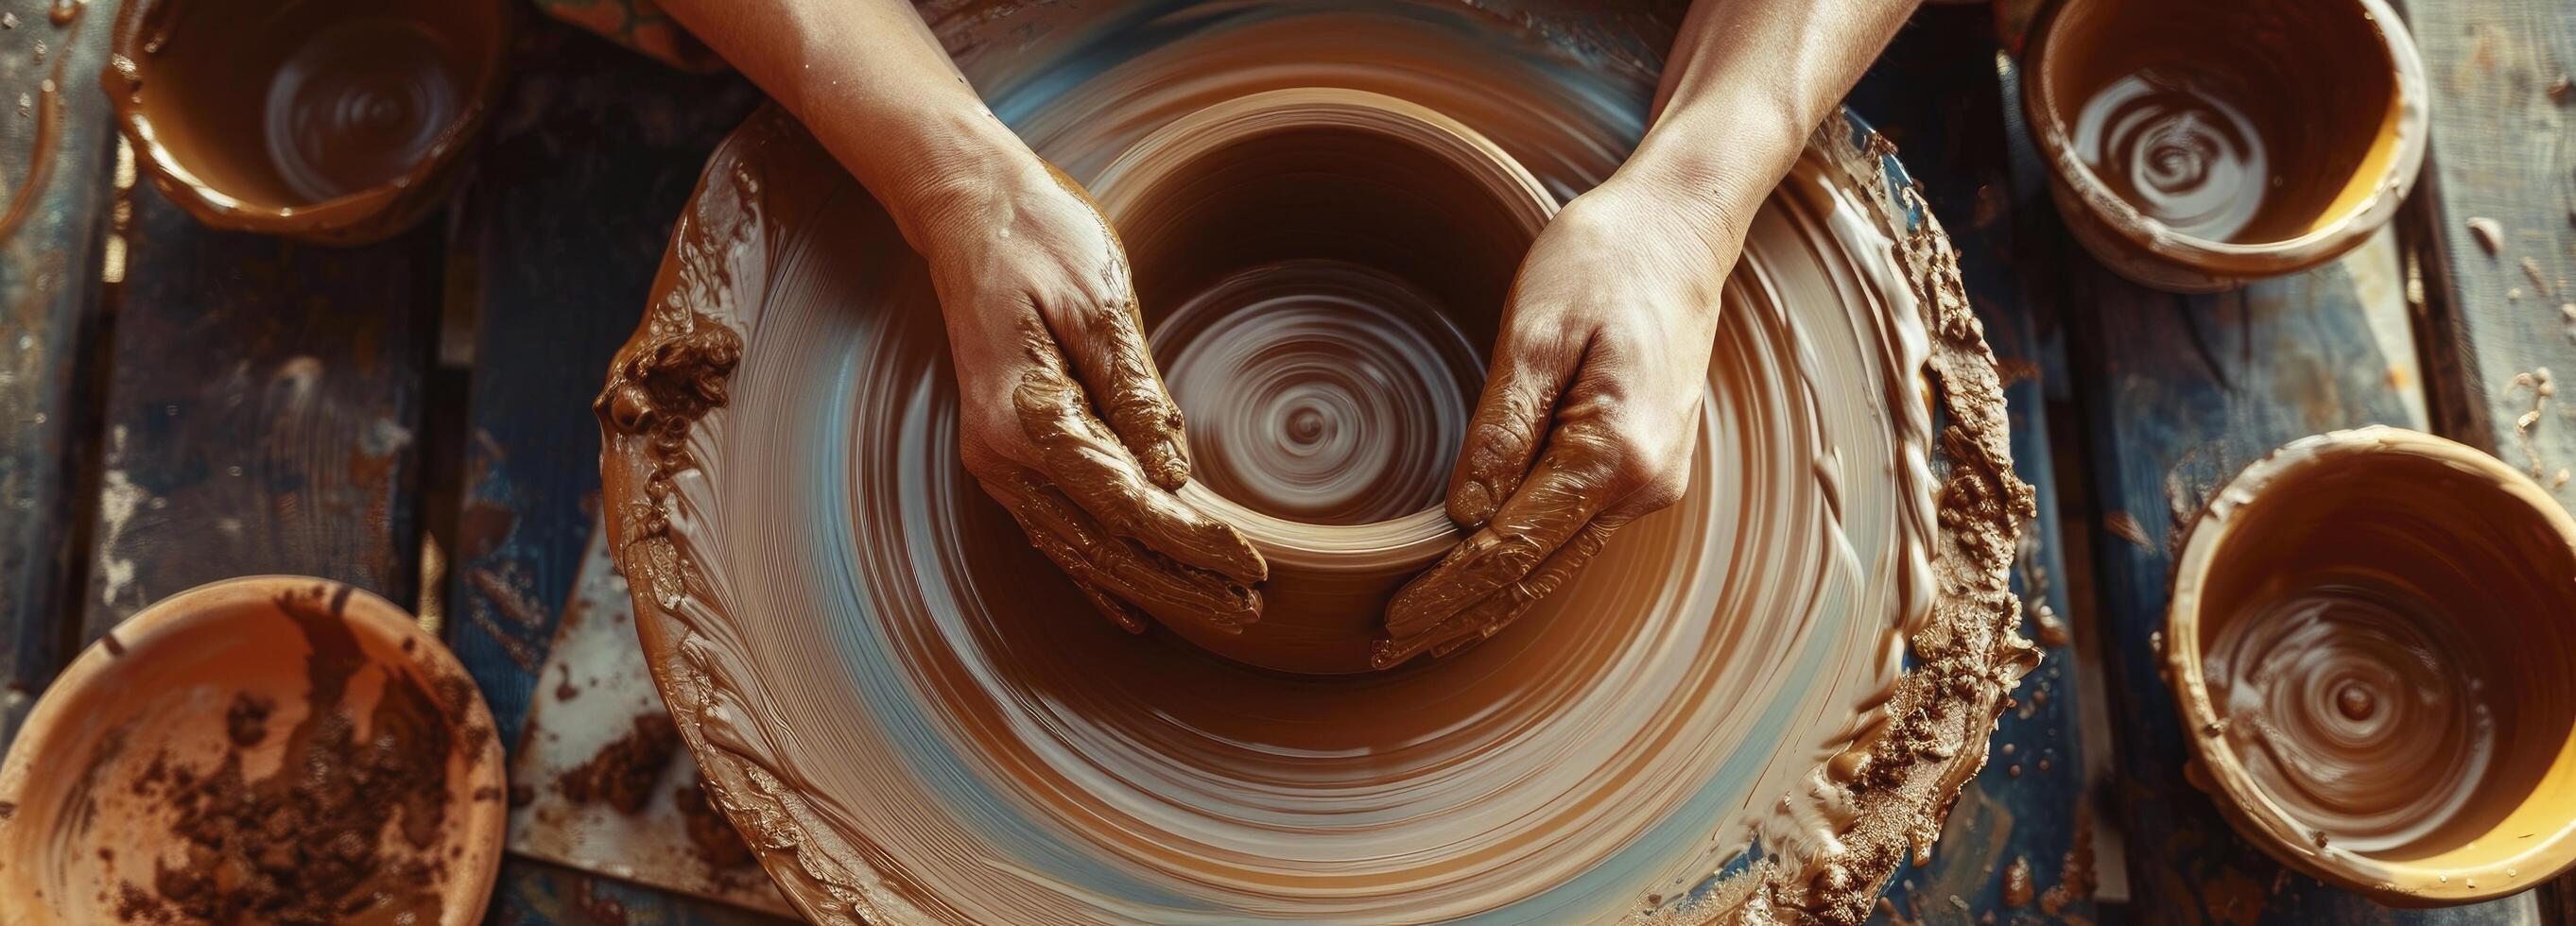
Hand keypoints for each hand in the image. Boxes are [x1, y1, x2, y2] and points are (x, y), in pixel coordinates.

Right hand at [913, 156, 1267, 634]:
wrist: (969, 209)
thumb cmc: (1040, 240)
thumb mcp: (1102, 306)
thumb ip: (1136, 396)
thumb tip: (1173, 476)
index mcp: (1028, 420)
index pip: (1128, 504)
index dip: (1191, 543)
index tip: (1251, 566)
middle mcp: (1003, 457)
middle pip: (1105, 544)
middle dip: (1179, 583)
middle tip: (1248, 611)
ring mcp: (997, 461)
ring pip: (1081, 548)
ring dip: (1148, 586)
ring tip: (1213, 612)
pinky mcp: (1006, 454)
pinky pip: (1055, 530)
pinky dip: (1096, 574)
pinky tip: (1131, 607)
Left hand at [1377, 173, 1746, 665]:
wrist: (1681, 227)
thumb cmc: (1606, 259)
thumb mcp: (1538, 332)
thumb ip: (1501, 427)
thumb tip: (1464, 515)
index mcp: (1615, 455)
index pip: (1511, 549)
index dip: (1446, 592)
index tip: (1390, 625)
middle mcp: (1643, 487)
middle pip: (1534, 575)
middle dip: (1459, 618)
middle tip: (1385, 654)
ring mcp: (1650, 484)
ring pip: (1555, 566)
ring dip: (1488, 605)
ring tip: (1423, 639)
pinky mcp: (1643, 469)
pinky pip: (1573, 537)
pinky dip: (1524, 570)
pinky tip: (1484, 592)